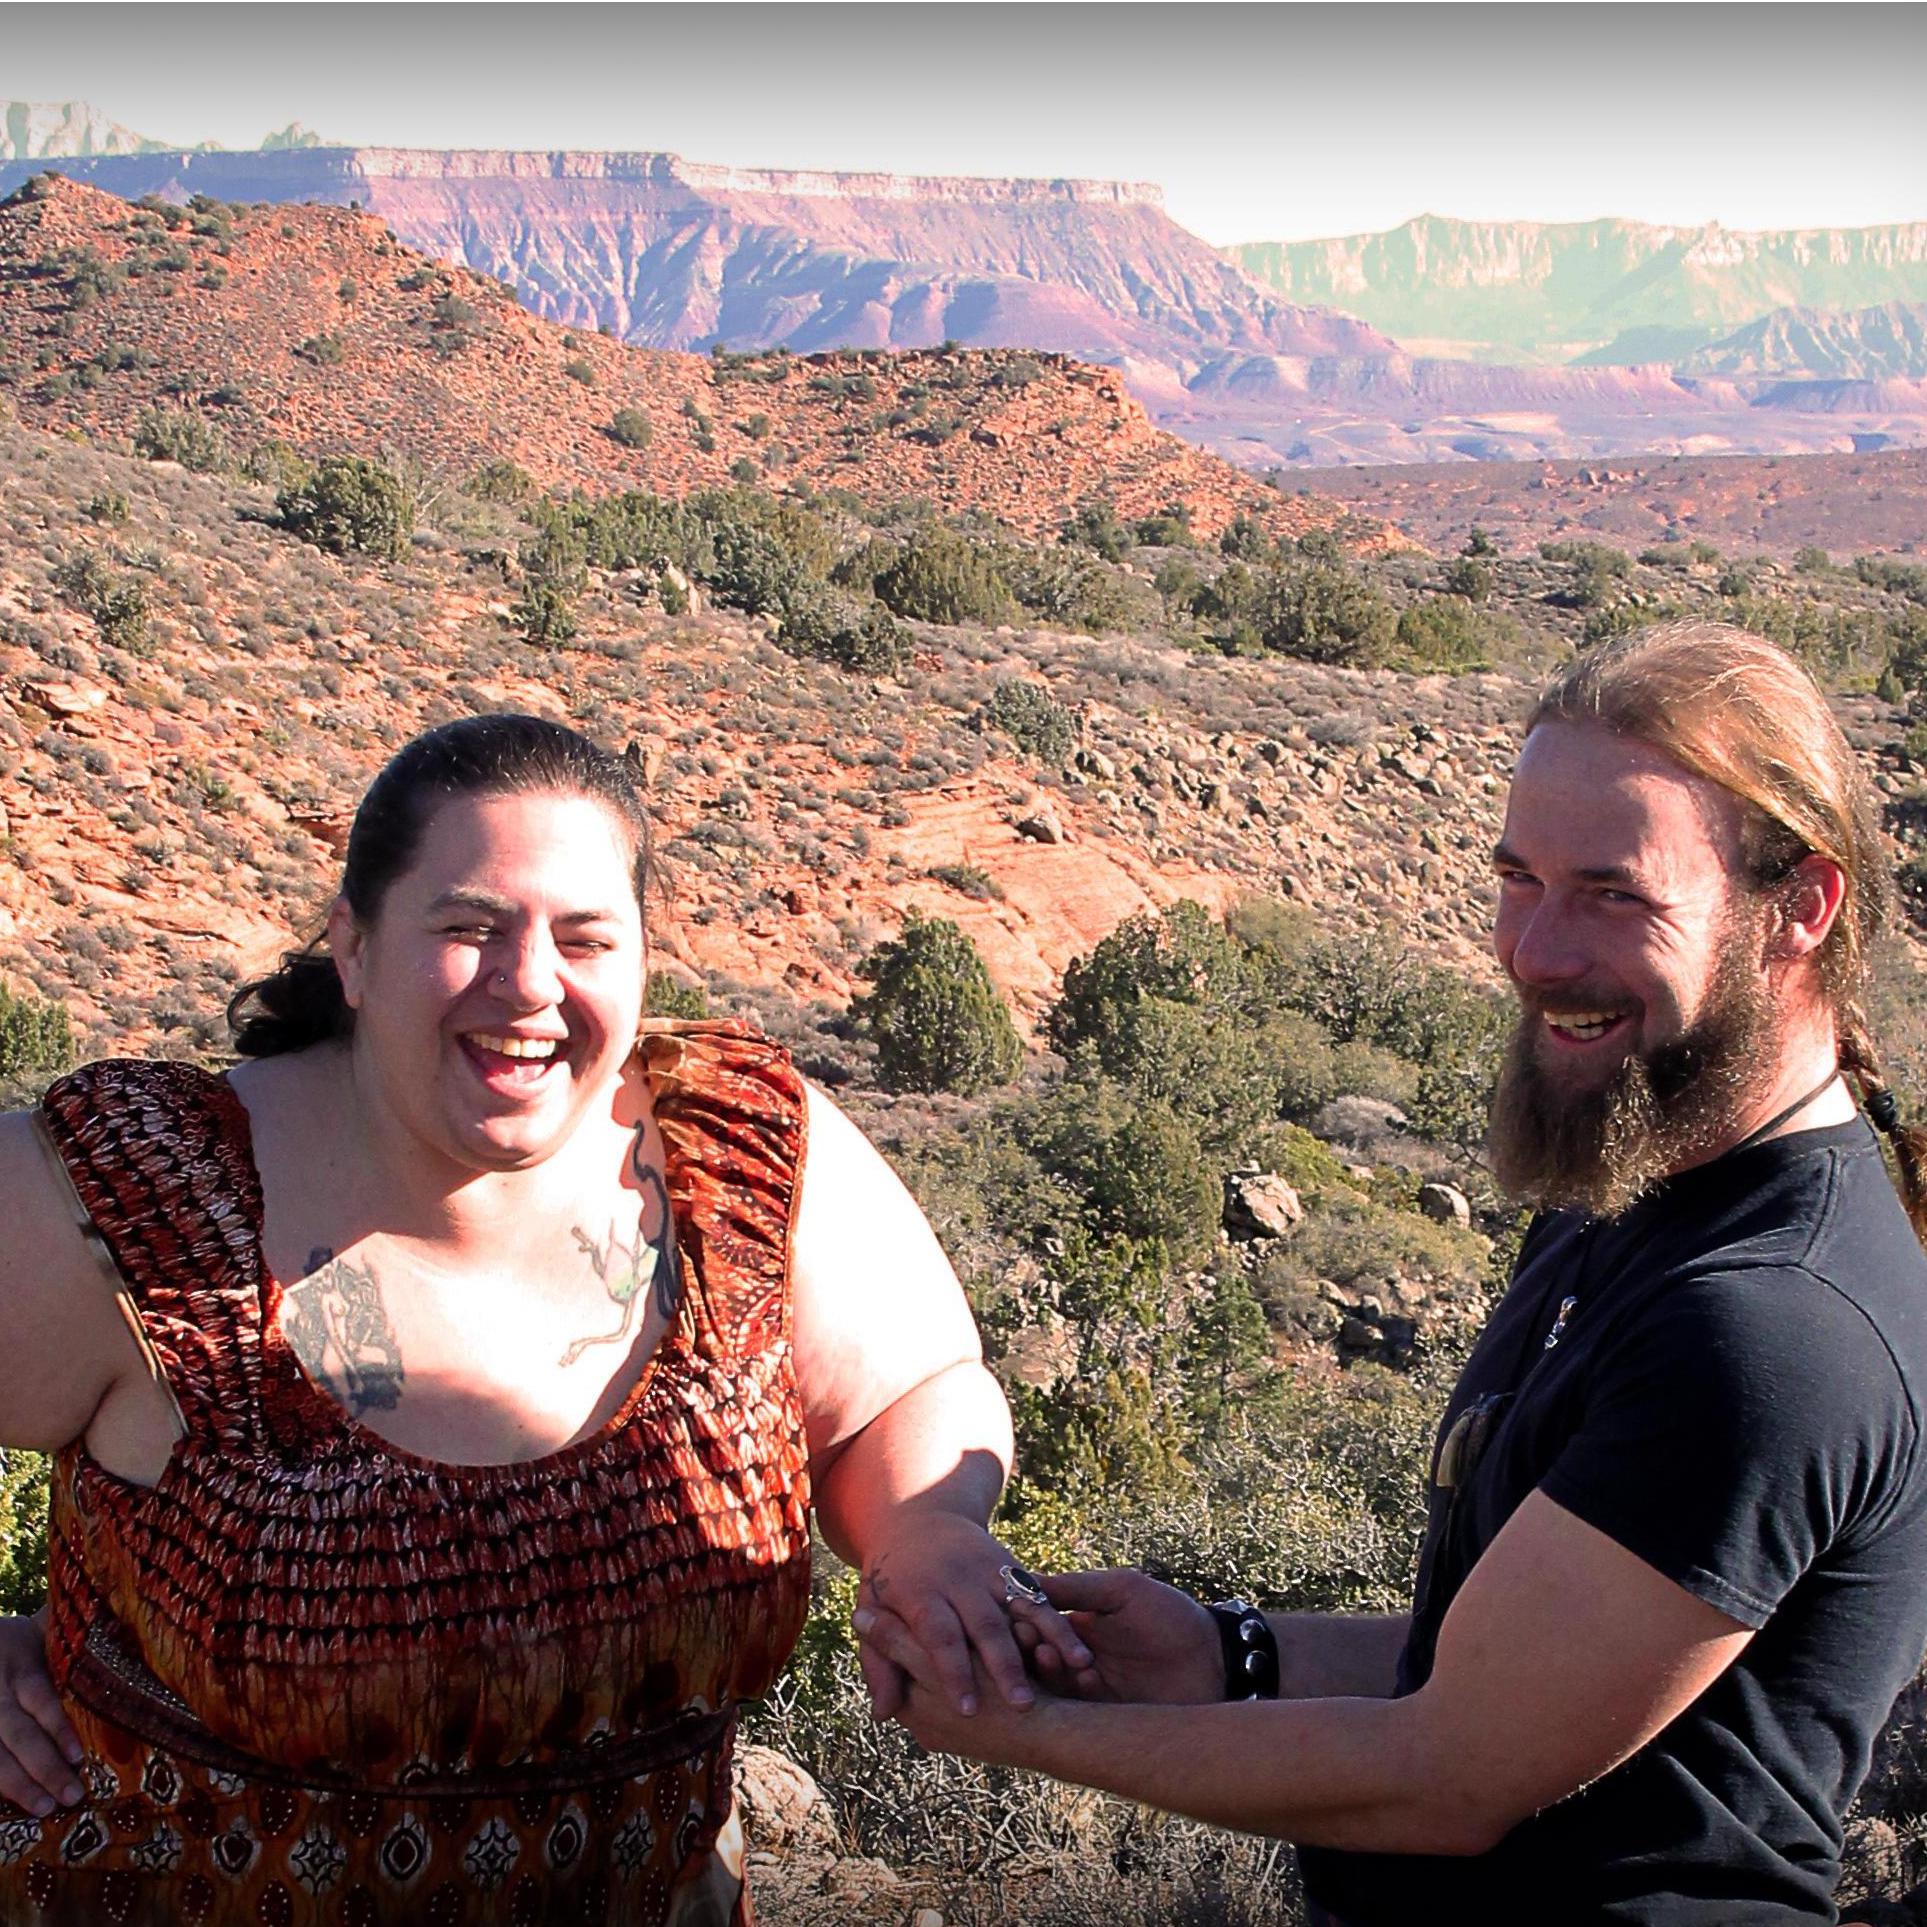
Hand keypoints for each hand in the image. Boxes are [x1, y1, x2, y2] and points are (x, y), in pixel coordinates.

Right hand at [0, 1611, 81, 1816]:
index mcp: (19, 1663)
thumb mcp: (43, 1627)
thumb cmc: (20, 1638)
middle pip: (17, 1734)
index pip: (40, 1698)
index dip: (56, 1728)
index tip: (77, 1757)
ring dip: (18, 1785)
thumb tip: (128, 1617)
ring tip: (45, 1808)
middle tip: (72, 1794)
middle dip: (43, 1767)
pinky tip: (9, 1810)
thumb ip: (79, 1630)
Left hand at [850, 1512, 1094, 1721]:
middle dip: (1005, 1666)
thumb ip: (880, 1662)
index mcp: (920, 1593)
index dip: (954, 1672)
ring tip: (1073, 1671)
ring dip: (1049, 1640)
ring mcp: (988, 1571)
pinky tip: (1081, 1654)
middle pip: (985, 1626)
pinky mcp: (1010, 1567)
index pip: (939, 1636)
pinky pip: (1040, 1598)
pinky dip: (1060, 1624)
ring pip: (1022, 1607)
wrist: (917, 1517)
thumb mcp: (874, 1611)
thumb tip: (881, 1715)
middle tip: (1022, 1706)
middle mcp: (958, 1580)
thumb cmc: (891, 1581)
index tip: (968, 1710)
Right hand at [1010, 1568, 1223, 1704]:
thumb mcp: (1124, 1590)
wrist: (1215, 1658)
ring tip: (1054, 1660)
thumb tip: (1029, 1581)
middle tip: (1034, 1646)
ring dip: (1051, 1673)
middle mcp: (1078, 1659)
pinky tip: (1087, 1680)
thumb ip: (1079, 1588)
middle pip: (1038, 1659)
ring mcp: (1091, 1690)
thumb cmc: (1171, 1615)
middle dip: (1030, 1652)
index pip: (1037, 1625)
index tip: (1021, 1618)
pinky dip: (1078, 1695)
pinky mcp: (1107, 1717)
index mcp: (1077, 1626)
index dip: (1026, 1622)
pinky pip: (1080, 1712)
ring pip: (1056, 1686)